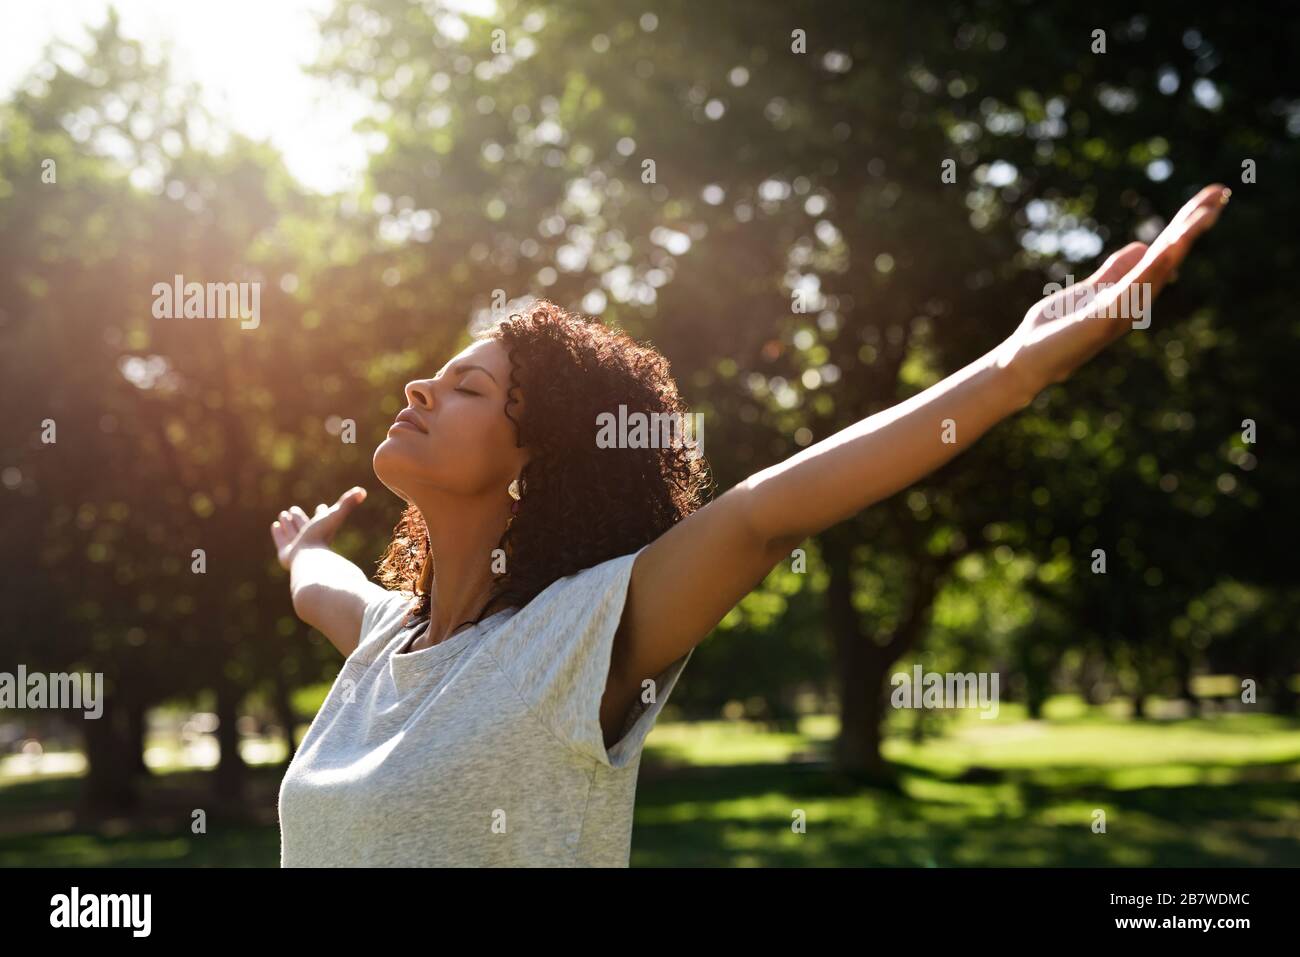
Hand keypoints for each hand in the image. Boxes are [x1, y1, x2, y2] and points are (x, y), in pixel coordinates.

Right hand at [270, 486, 366, 569]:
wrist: (310, 560)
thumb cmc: (322, 537)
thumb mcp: (335, 516)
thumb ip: (347, 503)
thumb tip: (363, 491)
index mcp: (324, 531)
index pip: (324, 520)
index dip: (323, 512)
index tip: (323, 506)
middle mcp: (311, 540)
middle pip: (305, 526)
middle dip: (300, 518)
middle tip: (293, 509)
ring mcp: (298, 547)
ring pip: (293, 533)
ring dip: (288, 524)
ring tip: (283, 514)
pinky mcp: (286, 554)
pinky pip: (282, 541)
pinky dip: (278, 533)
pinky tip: (275, 525)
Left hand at [996, 183, 1229, 401]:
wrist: (1025, 361)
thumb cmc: (1053, 330)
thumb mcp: (1088, 289)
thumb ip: (1114, 270)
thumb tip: (1140, 245)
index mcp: (1129, 290)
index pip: (1164, 249)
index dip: (1186, 222)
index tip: (1212, 195)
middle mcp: (1133, 300)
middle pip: (1171, 254)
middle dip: (1194, 223)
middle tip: (1221, 191)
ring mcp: (1122, 309)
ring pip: (1160, 269)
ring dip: (1183, 240)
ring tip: (1208, 212)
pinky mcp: (1105, 318)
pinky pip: (1133, 290)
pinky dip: (1153, 269)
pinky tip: (1169, 248)